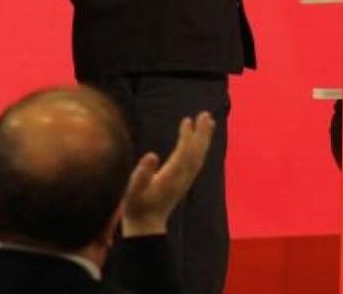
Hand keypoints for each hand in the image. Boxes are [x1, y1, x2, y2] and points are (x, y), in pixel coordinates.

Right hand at [121, 112, 214, 236]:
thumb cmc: (136, 207)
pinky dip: (201, 147)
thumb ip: (142, 174)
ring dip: (204, 137)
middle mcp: (183, 177)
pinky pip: (197, 160)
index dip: (187, 136)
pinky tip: (201, 139)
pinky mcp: (184, 181)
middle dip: (202, 133)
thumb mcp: (133, 191)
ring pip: (199, 155)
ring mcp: (186, 179)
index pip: (184, 152)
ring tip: (209, 120)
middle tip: (206, 114)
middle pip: (197, 151)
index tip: (187, 120)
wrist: (146, 226)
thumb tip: (152, 155)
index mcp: (172, 177)